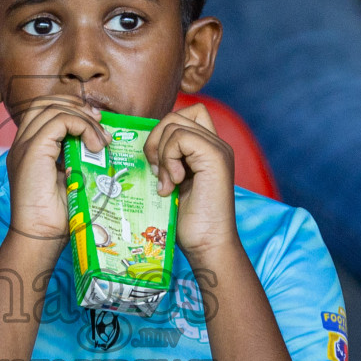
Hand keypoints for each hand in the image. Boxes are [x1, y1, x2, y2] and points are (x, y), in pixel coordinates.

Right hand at [6, 95, 105, 247]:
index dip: (71, 110)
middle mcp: (21, 144)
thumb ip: (75, 159)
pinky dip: (82, 126)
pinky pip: (60, 121)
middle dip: (76, 106)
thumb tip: (96, 145)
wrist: (40, 237)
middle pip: (46, 102)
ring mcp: (24, 146)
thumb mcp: (69, 180)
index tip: (95, 124)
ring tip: (101, 140)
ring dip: (84, 119)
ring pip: (53, 108)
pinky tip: (95, 146)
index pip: (44, 112)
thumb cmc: (56, 217)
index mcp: (28, 150)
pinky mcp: (33, 151)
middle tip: (100, 122)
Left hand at [143, 104, 236, 258]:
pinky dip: (168, 159)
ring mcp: (218, 148)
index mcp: (207, 149)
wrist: (207, 244)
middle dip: (156, 140)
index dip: (162, 131)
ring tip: (166, 183)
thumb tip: (142, 144)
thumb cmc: (188, 222)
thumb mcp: (171, 183)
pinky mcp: (215, 156)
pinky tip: (173, 184)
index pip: (183, 115)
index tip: (156, 163)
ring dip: (161, 154)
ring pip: (174, 124)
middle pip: (176, 115)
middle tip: (156, 172)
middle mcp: (216, 144)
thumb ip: (165, 160)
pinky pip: (179, 138)